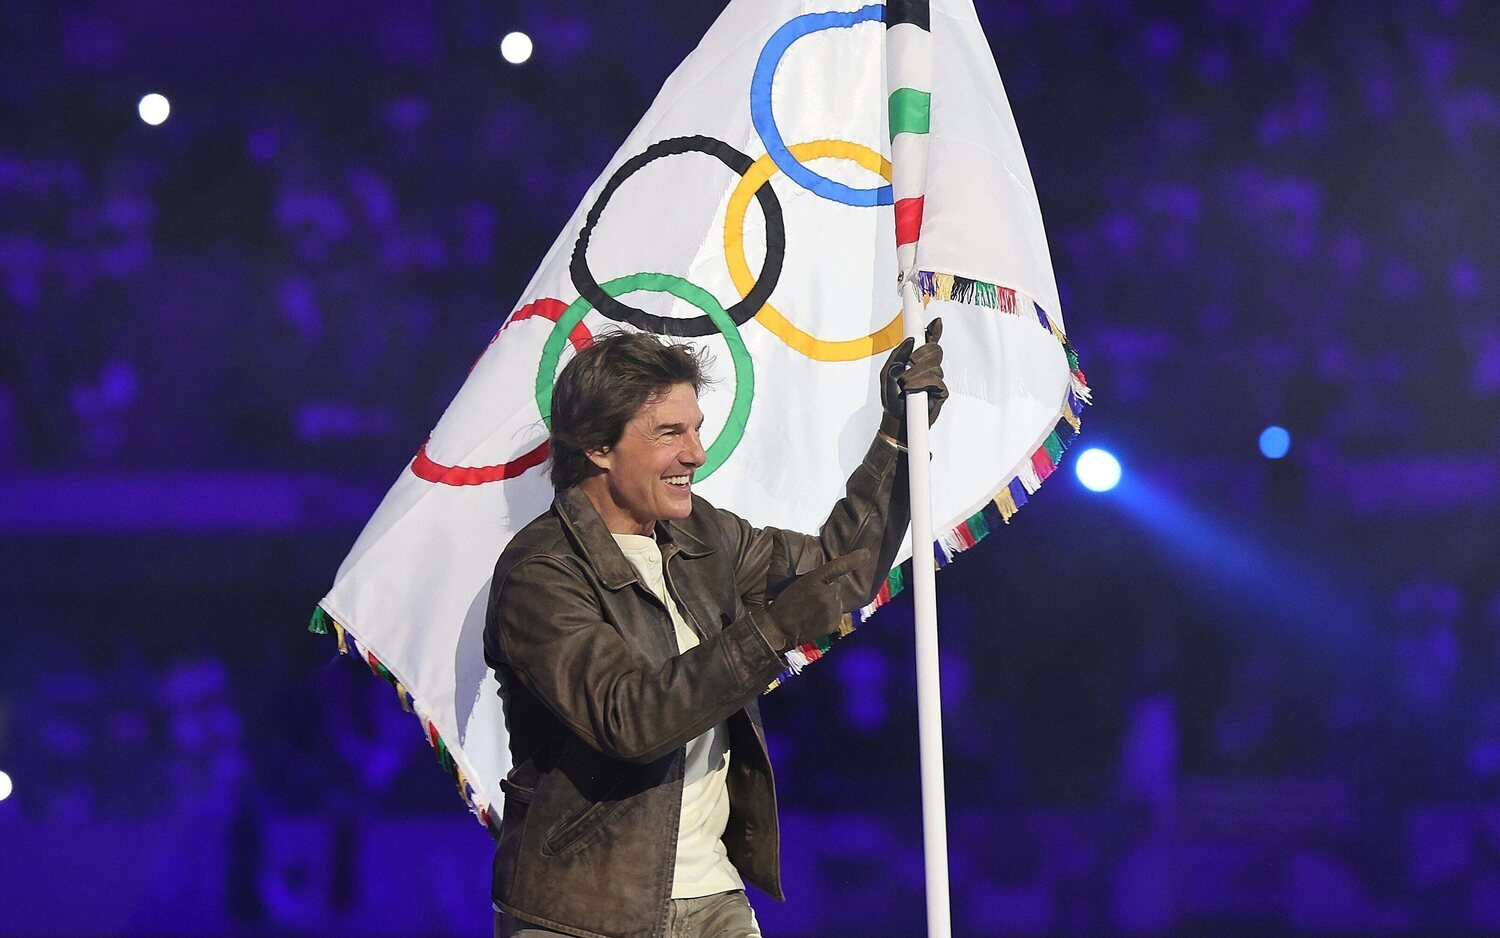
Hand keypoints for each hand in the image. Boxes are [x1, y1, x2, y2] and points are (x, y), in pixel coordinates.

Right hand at [758, 549, 873, 652]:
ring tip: (810, 610)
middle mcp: (827, 593)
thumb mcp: (795, 583)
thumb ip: (814, 579)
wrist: (780, 629)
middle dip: (827, 590)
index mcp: (815, 579)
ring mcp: (832, 609)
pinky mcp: (834, 622)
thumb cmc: (784, 605)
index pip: (838, 566)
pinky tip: (815, 619)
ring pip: (837, 601)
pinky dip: (829, 616)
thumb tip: (824, 573)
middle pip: (836, 586)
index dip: (853, 559)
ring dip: (828, 603)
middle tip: (809, 599)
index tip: (866, 553)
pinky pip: (836, 614)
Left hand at [879, 318, 946, 443]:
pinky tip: (912, 390)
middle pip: (935, 350)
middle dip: (922, 353)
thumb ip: (896, 356)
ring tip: (904, 385)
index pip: (929, 341)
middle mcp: (929, 367)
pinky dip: (922, 383)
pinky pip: (936, 381)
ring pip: (934, 366)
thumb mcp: (887, 374)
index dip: (933, 331)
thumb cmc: (892, 397)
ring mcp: (936, 379)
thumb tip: (910, 341)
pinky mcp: (941, 393)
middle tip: (911, 361)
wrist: (896, 420)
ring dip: (916, 374)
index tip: (936, 322)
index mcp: (916, 360)